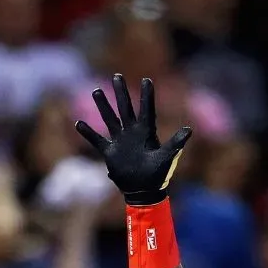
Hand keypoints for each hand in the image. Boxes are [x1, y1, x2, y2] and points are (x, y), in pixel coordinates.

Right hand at [75, 75, 192, 204]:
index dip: (146, 95)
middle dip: (121, 93)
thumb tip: (189, 130)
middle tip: (117, 76)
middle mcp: (132, 133)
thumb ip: (175, 144)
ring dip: (103, 106)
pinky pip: (97, 140)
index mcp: (146, 132)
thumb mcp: (167, 158)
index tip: (147, 79)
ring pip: (110, 119)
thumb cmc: (158, 175)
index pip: (146, 109)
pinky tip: (78, 123)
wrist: (144, 191)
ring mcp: (120, 141)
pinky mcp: (110, 152)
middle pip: (125, 108)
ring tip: (97, 90)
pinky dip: (88, 133)